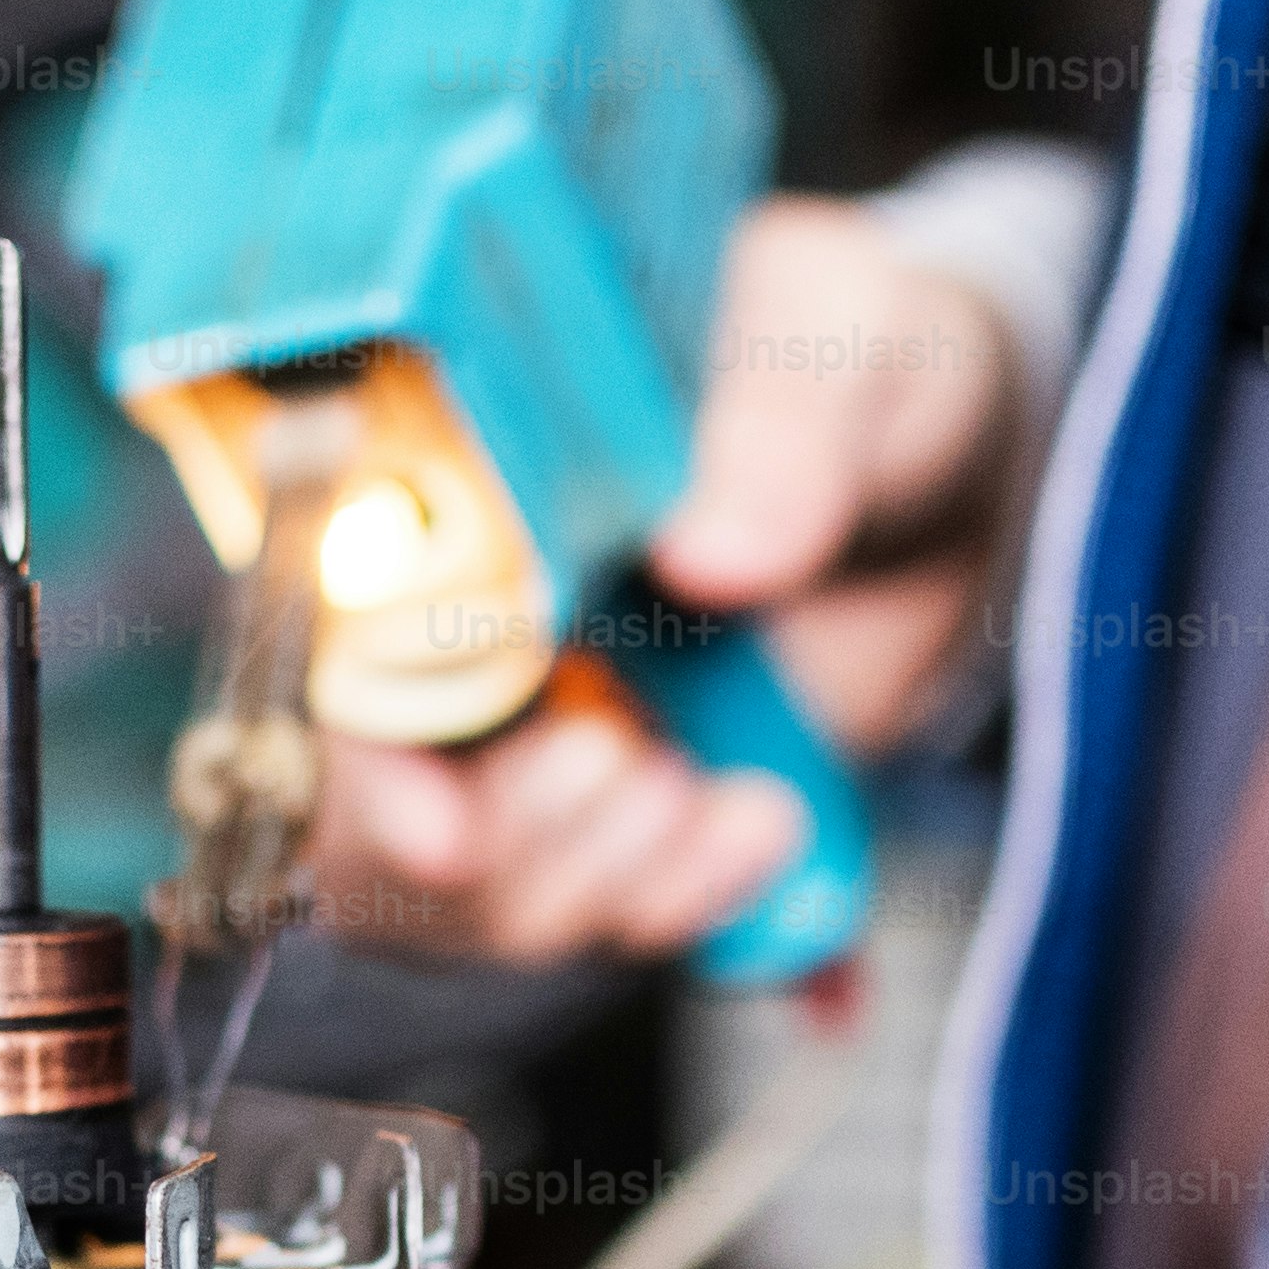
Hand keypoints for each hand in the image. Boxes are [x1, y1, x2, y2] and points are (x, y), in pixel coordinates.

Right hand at [310, 197, 1031, 967]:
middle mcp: (453, 629)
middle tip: (626, 777)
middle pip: (377, 821)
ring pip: (480, 897)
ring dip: (597, 886)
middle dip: (502, 852)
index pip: (332, 649)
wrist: (937, 466)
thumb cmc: (848, 364)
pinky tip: (760, 830)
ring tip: (719, 806)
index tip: (445, 840)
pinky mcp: (618, 822)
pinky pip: (606, 921)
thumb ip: (783, 433)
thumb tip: (714, 556)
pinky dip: (680, 907)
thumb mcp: (840, 346)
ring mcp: (527, 740)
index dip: (366, 761)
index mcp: (447, 486)